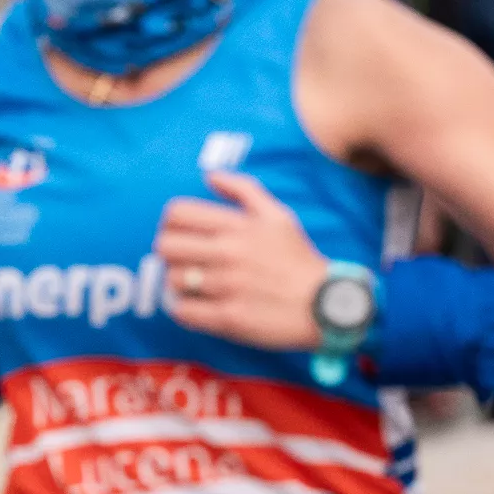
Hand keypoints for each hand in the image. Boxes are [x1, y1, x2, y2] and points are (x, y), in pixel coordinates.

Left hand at [156, 171, 329, 349]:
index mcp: (239, 226)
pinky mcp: (229, 317)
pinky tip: (200, 306)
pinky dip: (185, 309)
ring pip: (173, 280)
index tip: (182, 235)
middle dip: (170, 254)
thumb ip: (243, 189)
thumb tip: (209, 175)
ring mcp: (228, 286)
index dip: (171, 223)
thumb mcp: (278, 216)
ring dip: (179, 283)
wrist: (328, 304)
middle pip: (165, 246)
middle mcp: (230, 253)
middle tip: (185, 261)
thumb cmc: (299, 260)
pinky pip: (183, 311)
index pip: (176, 214)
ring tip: (197, 286)